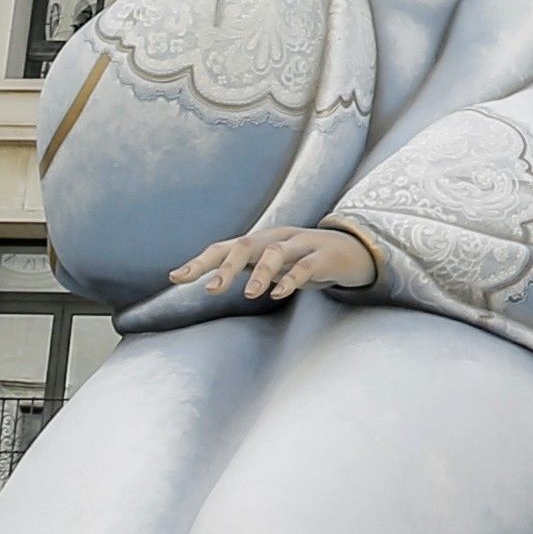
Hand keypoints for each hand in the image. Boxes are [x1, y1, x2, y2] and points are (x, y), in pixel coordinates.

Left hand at [167, 225, 377, 303]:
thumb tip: (210, 281)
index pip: (225, 248)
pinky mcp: (324, 256)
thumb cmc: (306, 261)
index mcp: (261, 242)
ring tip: (251, 295)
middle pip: (246, 245)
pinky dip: (292, 279)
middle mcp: (277, 239)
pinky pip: (306, 266)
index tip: (176, 278)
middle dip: (225, 266)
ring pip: (275, 253)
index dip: (200, 262)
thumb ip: (248, 269)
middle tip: (211, 289)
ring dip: (261, 273)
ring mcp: (302, 245)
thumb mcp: (275, 266)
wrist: (356, 251)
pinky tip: (280, 294)